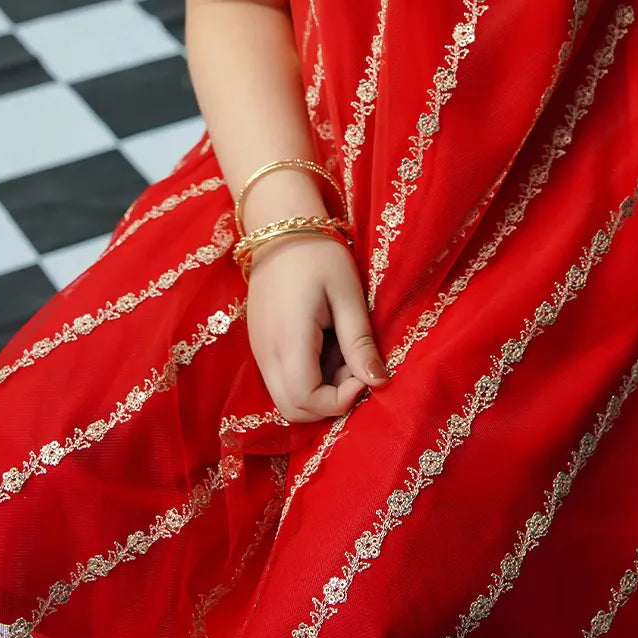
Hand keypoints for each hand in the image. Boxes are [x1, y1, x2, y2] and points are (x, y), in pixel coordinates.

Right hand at [245, 232, 389, 421]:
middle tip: (355, 367)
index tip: (365, 376)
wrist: (281, 228)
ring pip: (286, 398)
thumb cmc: (320, 255)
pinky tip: (326, 347)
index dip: (339, 400)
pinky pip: (281, 380)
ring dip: (319, 391)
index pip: (306, 400)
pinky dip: (307, 378)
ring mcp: (259, 351)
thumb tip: (378, 383)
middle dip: (330, 401)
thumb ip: (359, 342)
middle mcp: (266, 353)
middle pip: (292, 409)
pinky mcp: (260, 346)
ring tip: (342, 353)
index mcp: (289, 339)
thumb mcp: (347, 295)